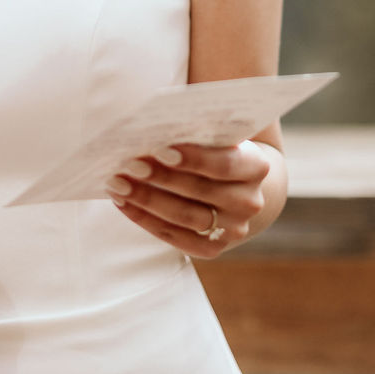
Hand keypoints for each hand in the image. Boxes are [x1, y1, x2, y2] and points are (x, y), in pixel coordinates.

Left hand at [107, 140, 269, 257]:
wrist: (238, 186)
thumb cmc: (217, 149)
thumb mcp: (217, 135)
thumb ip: (197, 130)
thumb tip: (153, 125)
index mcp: (257, 166)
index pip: (224, 163)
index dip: (192, 158)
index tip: (159, 147)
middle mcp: (250, 201)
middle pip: (201, 191)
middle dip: (160, 178)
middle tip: (128, 164)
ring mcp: (233, 229)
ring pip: (186, 218)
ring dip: (147, 200)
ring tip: (117, 183)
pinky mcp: (213, 249)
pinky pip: (176, 238)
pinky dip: (146, 220)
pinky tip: (124, 203)